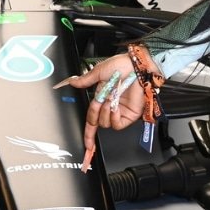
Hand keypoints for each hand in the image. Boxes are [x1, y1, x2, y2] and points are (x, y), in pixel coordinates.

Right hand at [54, 52, 146, 167]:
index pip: (92, 120)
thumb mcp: (98, 72)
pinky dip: (113, 117)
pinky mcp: (129, 115)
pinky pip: (117, 124)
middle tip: (99, 101)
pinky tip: (115, 107)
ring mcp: (119, 112)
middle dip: (95, 112)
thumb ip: (85, 80)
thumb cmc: (121, 65)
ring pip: (105, 124)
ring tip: (110, 99)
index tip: (86, 144)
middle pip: (96, 122)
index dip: (88, 133)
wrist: (136, 66)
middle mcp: (109, 106)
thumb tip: (73, 82)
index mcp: (101, 97)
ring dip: (105, 112)